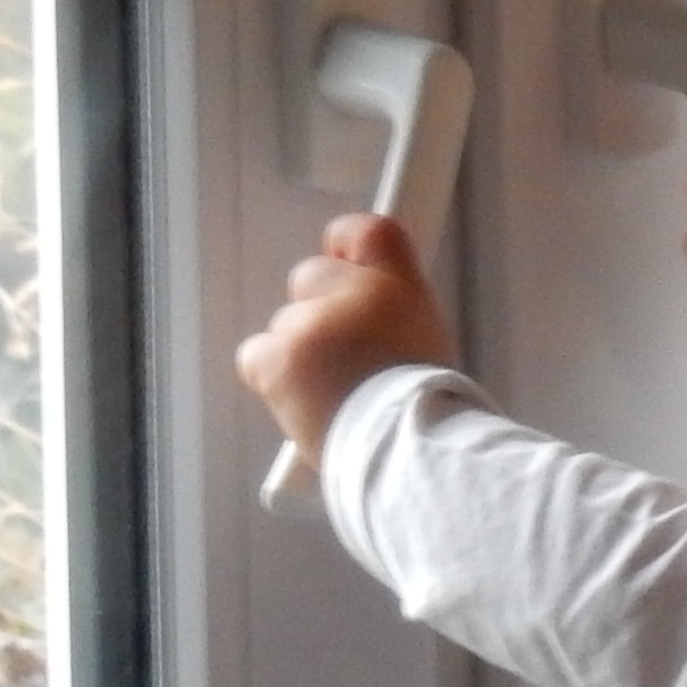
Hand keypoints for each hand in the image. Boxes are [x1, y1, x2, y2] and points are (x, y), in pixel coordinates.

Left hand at [234, 212, 457, 458]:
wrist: (403, 454)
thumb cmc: (426, 409)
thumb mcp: (430, 344)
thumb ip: (393, 310)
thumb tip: (360, 307)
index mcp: (400, 285)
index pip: (368, 232)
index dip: (346, 243)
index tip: (344, 260)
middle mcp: (353, 292)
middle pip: (312, 277)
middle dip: (321, 311)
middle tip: (346, 359)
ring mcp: (309, 325)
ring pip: (286, 323)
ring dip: (300, 353)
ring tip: (331, 394)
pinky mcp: (277, 359)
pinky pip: (257, 355)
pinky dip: (272, 376)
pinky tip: (301, 399)